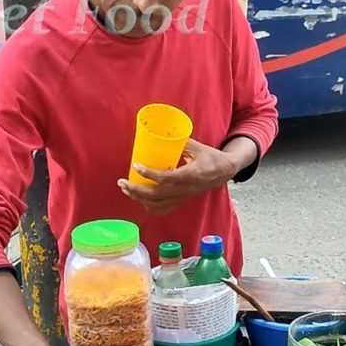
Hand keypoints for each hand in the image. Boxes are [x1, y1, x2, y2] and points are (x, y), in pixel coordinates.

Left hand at [118, 139, 241, 215]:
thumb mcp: (197, 146)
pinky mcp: (183, 201)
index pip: (167, 178)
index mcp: (191, 174)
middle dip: (137, 190)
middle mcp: (186, 189)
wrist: (224, 172)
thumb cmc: (210, 156)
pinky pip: (164, 209)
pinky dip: (150, 207)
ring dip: (139, 199)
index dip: (150, 174)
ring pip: (158, 204)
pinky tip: (140, 200)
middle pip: (157, 195)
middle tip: (122, 182)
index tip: (135, 166)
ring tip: (126, 189)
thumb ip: (179, 143)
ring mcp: (184, 197)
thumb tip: (158, 135)